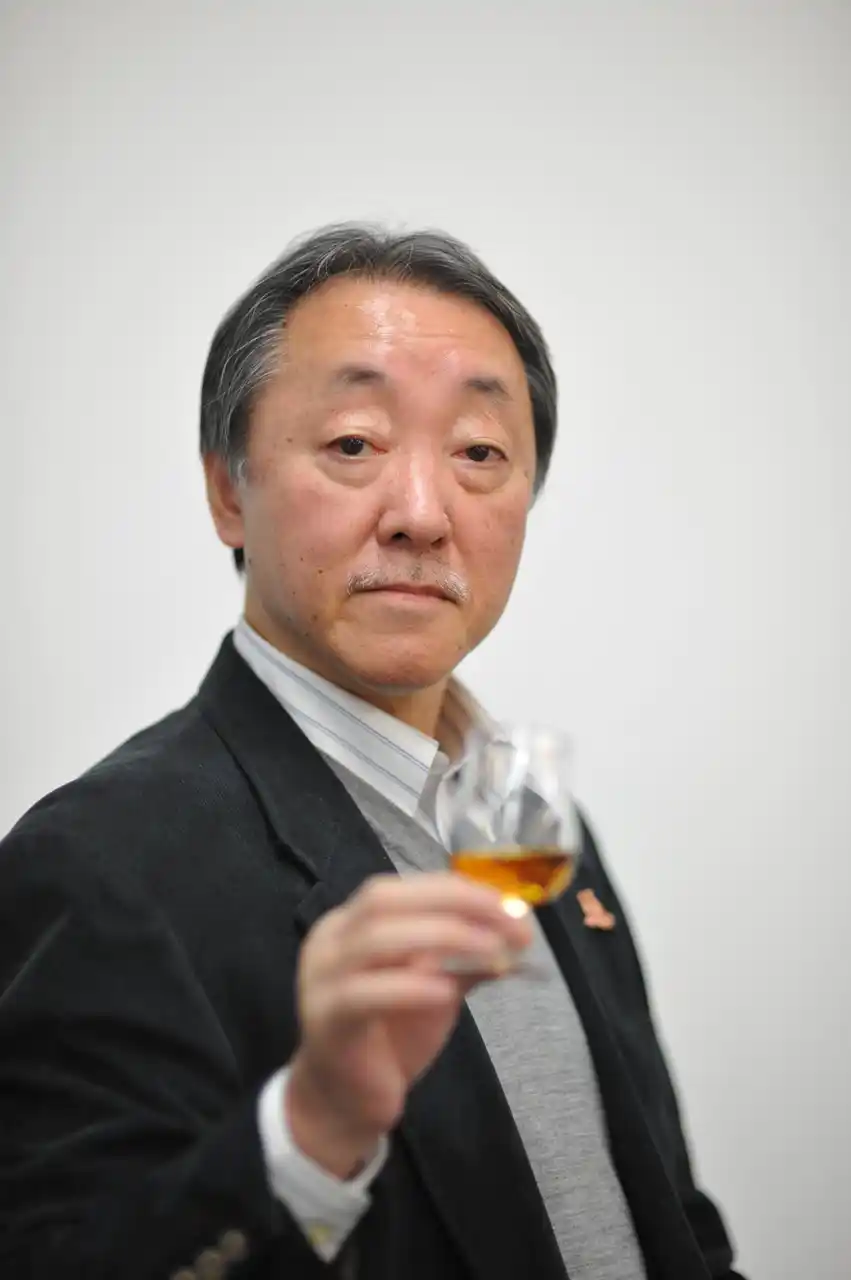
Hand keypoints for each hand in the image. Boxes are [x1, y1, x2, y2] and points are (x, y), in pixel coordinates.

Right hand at [286, 872, 531, 1177]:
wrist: (344, 1103)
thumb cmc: (388, 1038)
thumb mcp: (433, 988)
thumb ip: (462, 959)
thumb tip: (515, 931)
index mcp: (352, 922)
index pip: (405, 888)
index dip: (458, 890)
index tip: (509, 905)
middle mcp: (330, 940)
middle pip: (386, 900)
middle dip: (454, 903)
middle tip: (509, 922)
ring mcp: (321, 978)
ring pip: (375, 937)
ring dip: (443, 936)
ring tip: (493, 951)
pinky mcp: (327, 1019)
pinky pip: (365, 993)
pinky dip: (409, 986)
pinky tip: (447, 992)